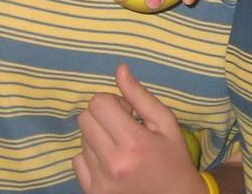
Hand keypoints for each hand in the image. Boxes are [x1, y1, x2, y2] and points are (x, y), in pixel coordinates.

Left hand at [73, 64, 207, 193]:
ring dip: (98, 137)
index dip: (113, 102)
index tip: (128, 112)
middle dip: (102, 116)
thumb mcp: (166, 123)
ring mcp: (100, 181)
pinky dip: (91, 158)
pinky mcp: (93, 192)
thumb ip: (141, 96)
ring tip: (120, 147)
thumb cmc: (174, 159)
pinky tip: (111, 163)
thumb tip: (120, 69)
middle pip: (85, 118)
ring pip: (82, 139)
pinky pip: (77, 161)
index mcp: (133, 142)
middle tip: (122, 126)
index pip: (98, 103)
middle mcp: (113, 163)